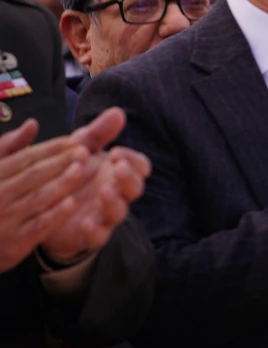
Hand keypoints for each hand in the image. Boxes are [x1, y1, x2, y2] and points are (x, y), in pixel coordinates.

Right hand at [0, 120, 93, 271]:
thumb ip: (11, 147)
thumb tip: (32, 124)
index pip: (26, 158)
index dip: (52, 148)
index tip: (76, 140)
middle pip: (34, 175)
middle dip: (61, 162)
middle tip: (85, 152)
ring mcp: (4, 220)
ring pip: (38, 198)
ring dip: (63, 183)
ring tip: (84, 169)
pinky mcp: (14, 243)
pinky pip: (38, 226)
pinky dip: (55, 214)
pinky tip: (73, 203)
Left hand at [41, 108, 151, 263]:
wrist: (46, 209)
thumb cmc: (70, 175)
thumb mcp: (80, 150)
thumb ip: (98, 133)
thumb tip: (118, 112)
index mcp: (117, 171)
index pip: (140, 166)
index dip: (134, 161)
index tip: (117, 153)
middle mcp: (116, 193)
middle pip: (135, 188)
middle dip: (129, 178)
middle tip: (116, 167)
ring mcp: (104, 214)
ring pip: (120, 212)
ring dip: (114, 201)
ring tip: (103, 191)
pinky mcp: (89, 234)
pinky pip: (99, 236)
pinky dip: (95, 230)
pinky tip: (86, 222)